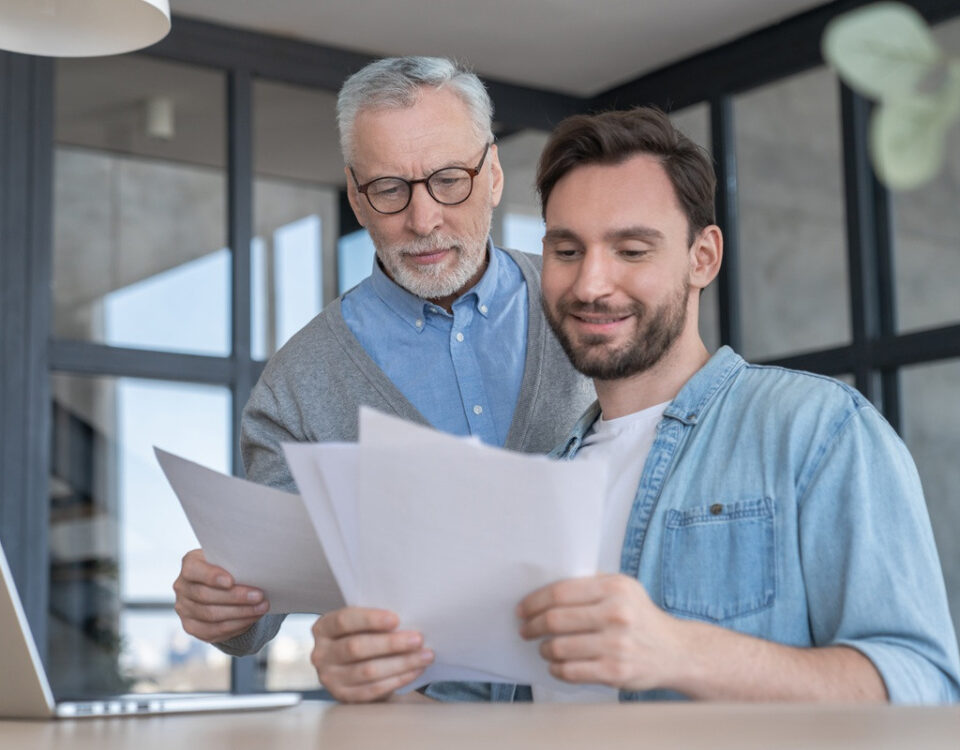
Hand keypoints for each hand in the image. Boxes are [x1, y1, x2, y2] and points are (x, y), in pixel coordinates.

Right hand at [173, 549, 268, 642]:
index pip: (193, 570)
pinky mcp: (191, 627)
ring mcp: (184, 608)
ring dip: (240, 613)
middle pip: (205, 595)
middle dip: (235, 597)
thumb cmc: (229, 568)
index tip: (231, 581)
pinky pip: (213, 630)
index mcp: (190, 564)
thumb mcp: (230, 560)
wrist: (221, 586)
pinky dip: (236, 625)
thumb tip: (255, 572)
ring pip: (211, 615)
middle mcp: (182, 587)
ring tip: (261, 608)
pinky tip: (252, 618)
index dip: (211, 576)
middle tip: (259, 596)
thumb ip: (235, 564)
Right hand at [311, 608, 433, 702]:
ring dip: (401, 663)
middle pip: (357, 647)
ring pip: (368, 671)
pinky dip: (398, 679)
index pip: (344, 621)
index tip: (396, 619)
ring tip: (425, 655)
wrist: (354, 666)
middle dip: (391, 643)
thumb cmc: (361, 636)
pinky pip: (374, 689)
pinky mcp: (344, 697)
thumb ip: (374, 620)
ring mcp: (330, 678)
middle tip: (418, 639)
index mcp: (323, 628)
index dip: (370, 619)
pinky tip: (415, 670)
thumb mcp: (359, 624)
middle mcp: (321, 654)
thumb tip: (408, 618)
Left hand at [517, 573, 684, 691]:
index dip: (534, 602)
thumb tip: (544, 587)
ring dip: (544, 649)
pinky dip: (556, 668)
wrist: (676, 651)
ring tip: (544, 648)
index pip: (560, 592)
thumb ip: (590, 583)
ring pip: (559, 647)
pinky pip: (571, 671)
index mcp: (614, 588)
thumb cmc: (640, 617)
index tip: (522, 609)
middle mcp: (616, 614)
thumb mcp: (623, 588)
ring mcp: (616, 645)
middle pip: (555, 619)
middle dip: (532, 626)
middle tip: (525, 630)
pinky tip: (556, 665)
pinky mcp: (615, 672)